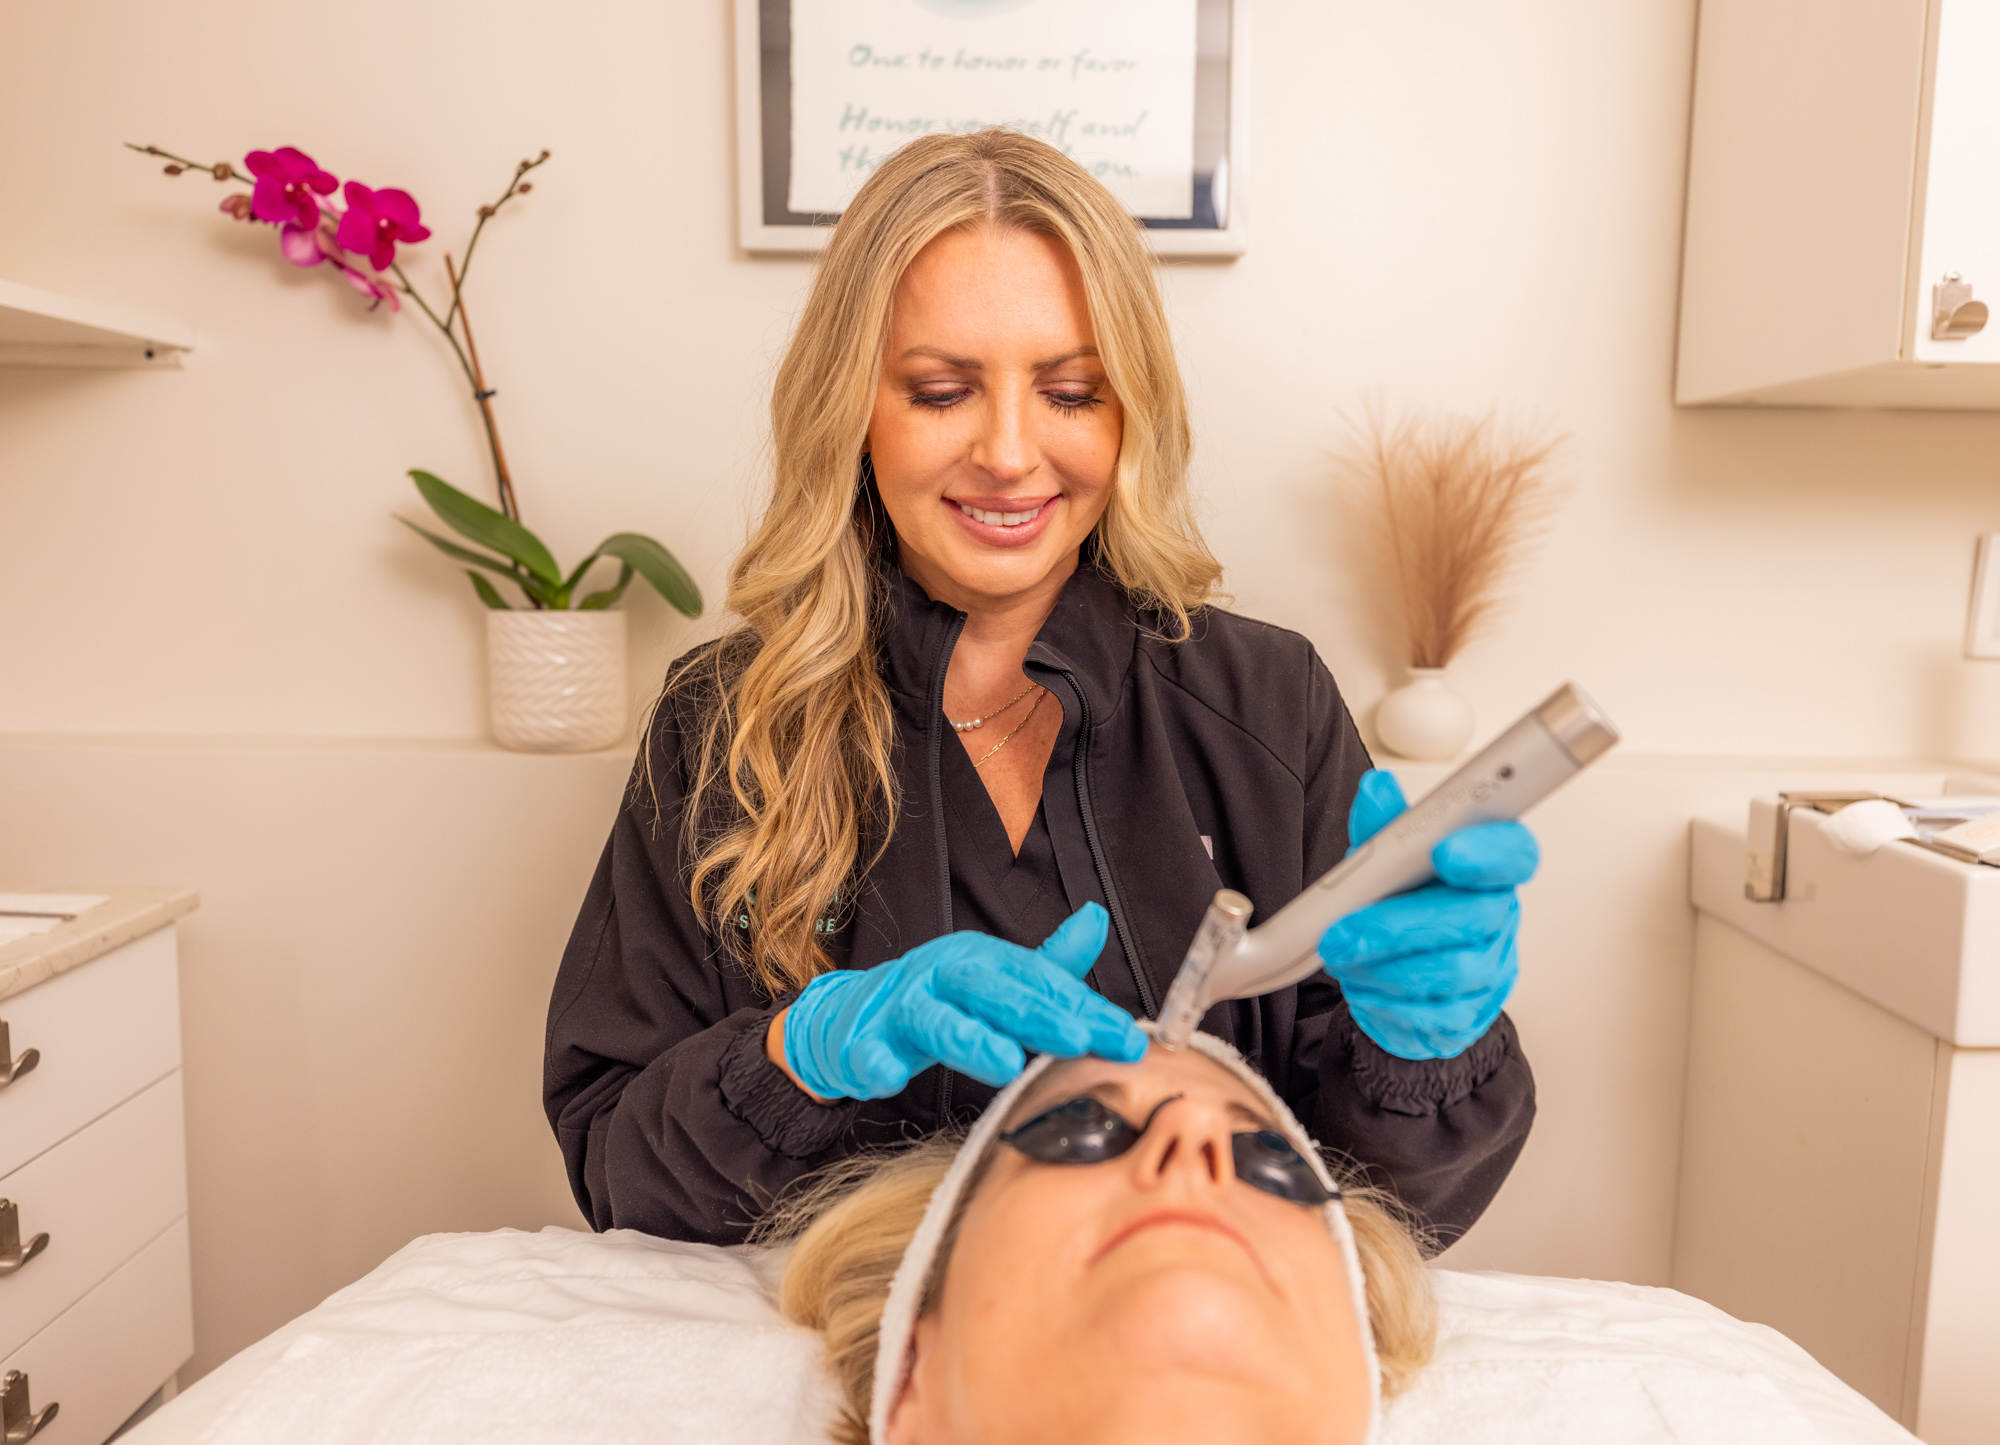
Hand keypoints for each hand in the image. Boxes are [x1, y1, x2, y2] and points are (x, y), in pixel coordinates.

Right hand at [776, 903, 1146, 1100]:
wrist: (850, 1015)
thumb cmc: (938, 999)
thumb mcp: (994, 979)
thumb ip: (1049, 964)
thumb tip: (1099, 916)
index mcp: (980, 961)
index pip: (1039, 983)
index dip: (1085, 1010)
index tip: (1129, 1040)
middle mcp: (943, 975)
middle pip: (993, 991)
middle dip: (1038, 1016)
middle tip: (1079, 1040)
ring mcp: (900, 1007)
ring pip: (936, 1020)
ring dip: (970, 1040)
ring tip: (1006, 1064)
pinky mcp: (862, 1040)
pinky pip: (868, 1052)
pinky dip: (876, 1063)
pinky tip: (889, 1078)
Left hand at [1317, 770, 1539, 1060]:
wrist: (1392, 974)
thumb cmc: (1399, 905)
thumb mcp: (1383, 860)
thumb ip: (1382, 826)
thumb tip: (1376, 791)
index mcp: (1488, 868)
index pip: (1514, 854)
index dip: (1487, 853)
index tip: (1444, 853)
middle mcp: (1498, 918)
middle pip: (1474, 918)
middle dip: (1400, 925)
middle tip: (1342, 931)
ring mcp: (1490, 971)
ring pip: (1454, 972)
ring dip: (1386, 966)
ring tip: (1343, 956)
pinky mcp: (1468, 1017)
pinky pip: (1436, 1017)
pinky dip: (1388, 1001)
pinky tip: (1363, 985)